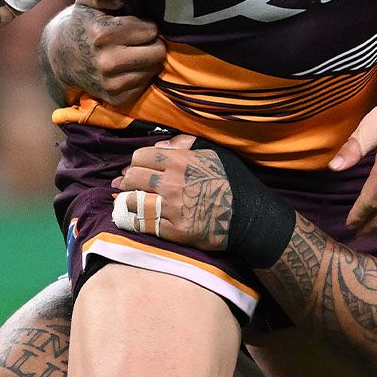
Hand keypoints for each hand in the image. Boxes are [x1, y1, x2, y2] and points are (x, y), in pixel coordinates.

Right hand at [46, 0, 164, 107]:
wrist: (60, 58)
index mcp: (103, 34)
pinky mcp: (115, 98)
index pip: (150, 30)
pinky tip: (127, 68)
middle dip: (152, 43)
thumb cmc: (81, 25)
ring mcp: (112, 83)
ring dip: (147, 60)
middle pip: (157, 51)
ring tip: (132, 53)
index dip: (146, 25)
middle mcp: (108, 61)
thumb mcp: (86, 2)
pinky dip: (140, 76)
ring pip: (153, 68)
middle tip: (139, 40)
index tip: (136, 26)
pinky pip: (144, 85)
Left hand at [110, 134, 231, 249]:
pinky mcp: (174, 231)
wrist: (250, 216)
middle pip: (133, 178)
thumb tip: (160, 145)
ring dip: (128, 200)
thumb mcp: (214, 154)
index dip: (135, 161)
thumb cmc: (233, 181)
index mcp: (180, 162)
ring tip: (129, 201)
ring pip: (134, 201)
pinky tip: (134, 218)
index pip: (141, 156)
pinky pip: (145, 224)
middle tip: (125, 184)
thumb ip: (186, 145)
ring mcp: (172, 209)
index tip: (135, 168)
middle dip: (126, 180)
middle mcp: (172, 183)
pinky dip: (135, 220)